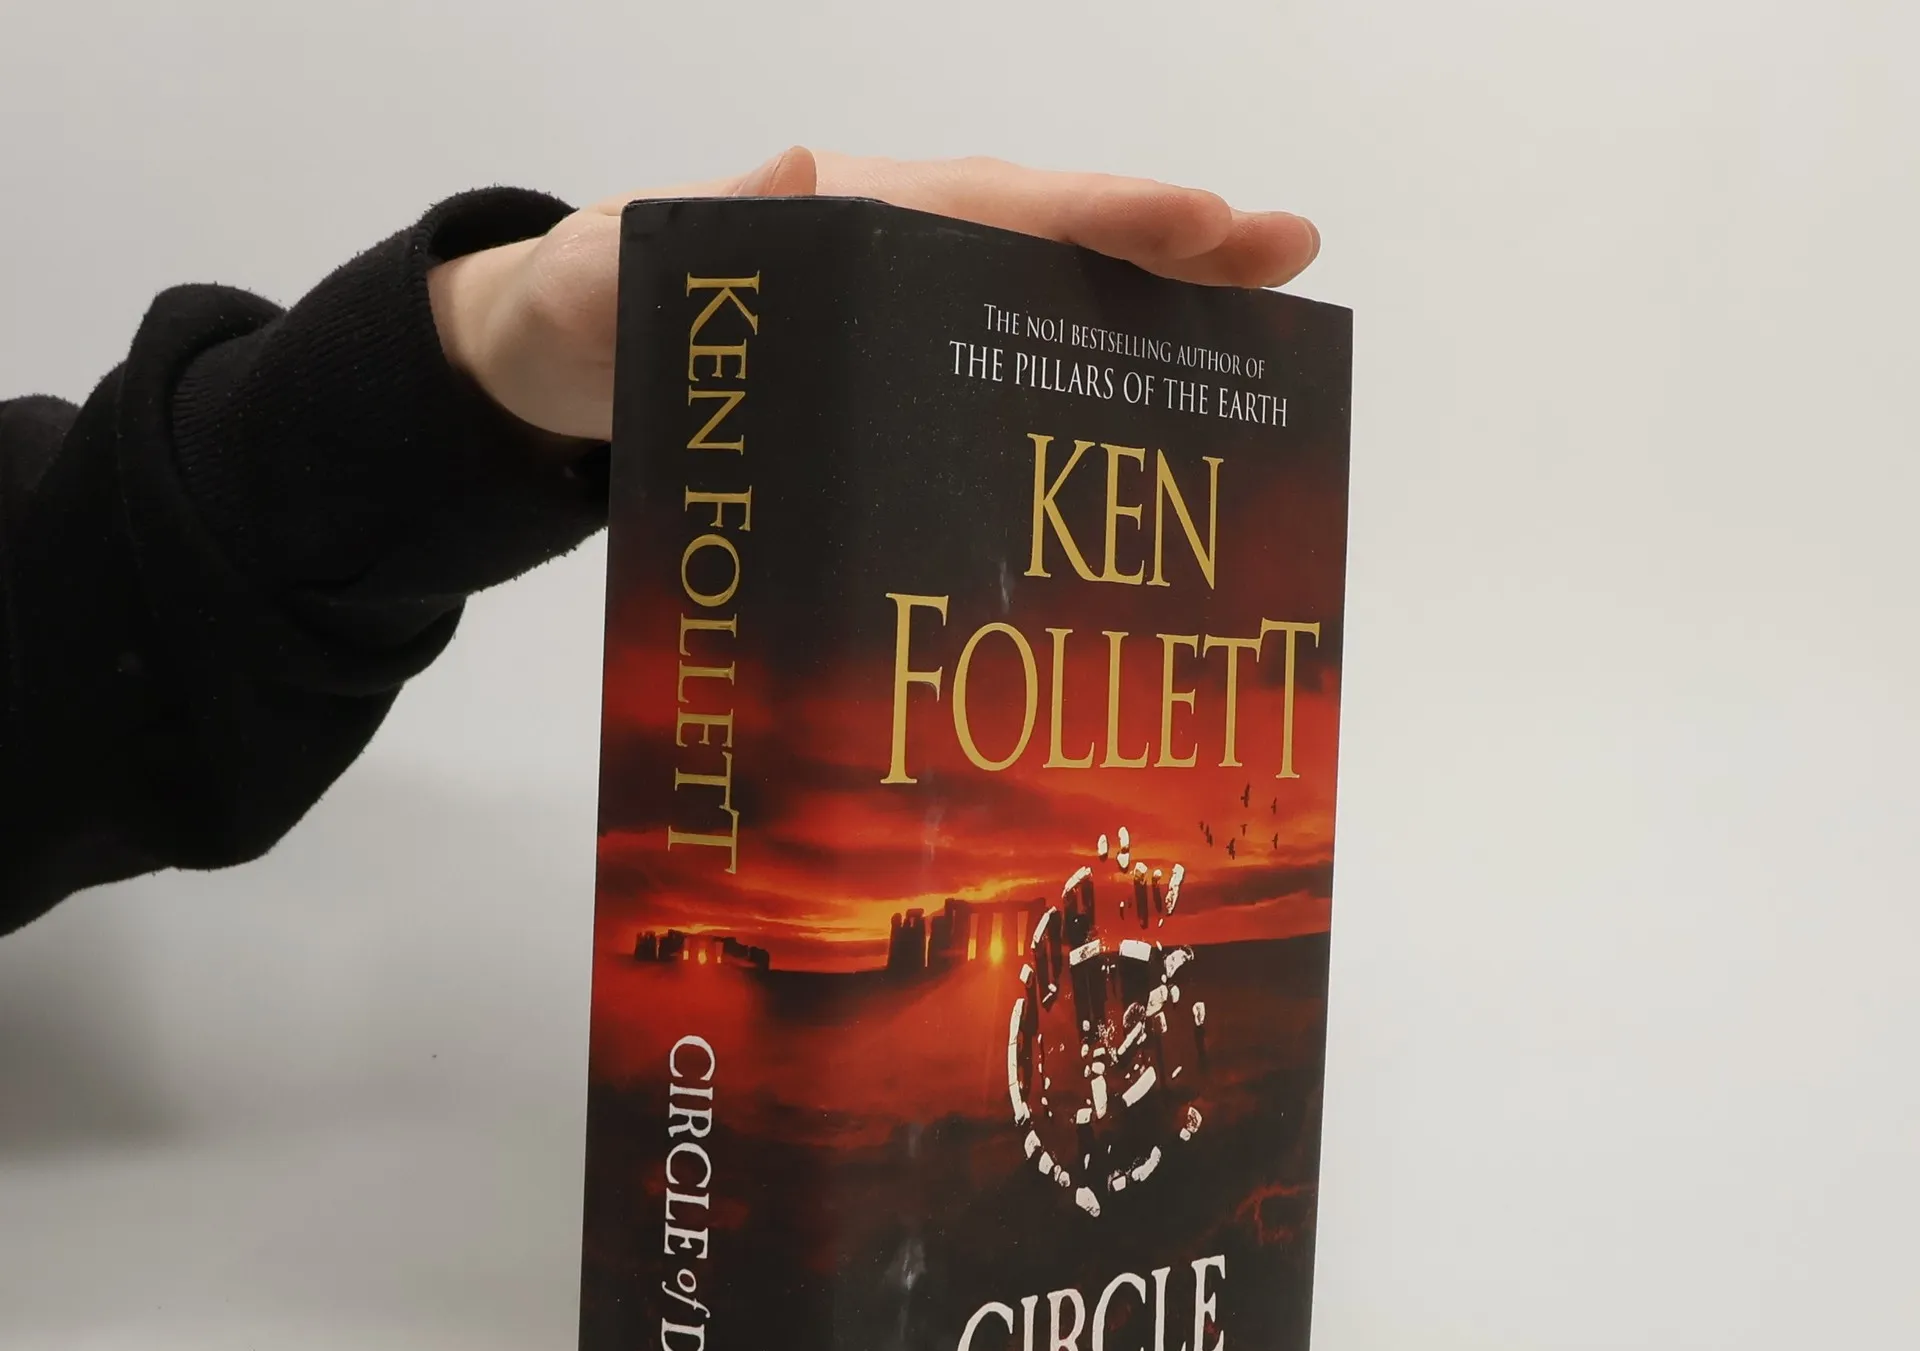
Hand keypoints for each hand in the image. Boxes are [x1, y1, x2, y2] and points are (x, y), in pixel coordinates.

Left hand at [428, 149, 1319, 441]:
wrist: (559, 366)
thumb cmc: (586, 308)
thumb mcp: (606, 269)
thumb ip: (689, 232)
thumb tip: (805, 175)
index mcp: (848, 223)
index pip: (990, 207)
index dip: (1097, 214)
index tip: (1201, 217)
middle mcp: (897, 261)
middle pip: (1051, 242)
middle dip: (1170, 246)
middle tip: (1287, 251)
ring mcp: (903, 325)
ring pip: (1045, 303)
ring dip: (1150, 312)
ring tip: (1261, 327)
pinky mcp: (895, 385)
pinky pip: (1003, 374)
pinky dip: (1081, 384)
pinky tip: (1150, 422)